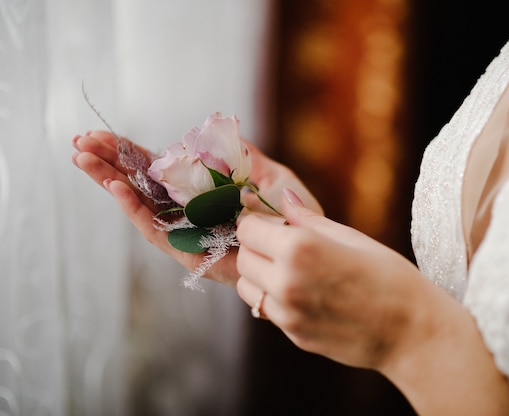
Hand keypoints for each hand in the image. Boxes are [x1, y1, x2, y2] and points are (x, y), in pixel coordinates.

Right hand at [72, 131, 322, 286]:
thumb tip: (221, 129)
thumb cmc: (292, 218)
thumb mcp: (272, 176)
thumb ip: (246, 156)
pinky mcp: (190, 253)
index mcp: (202, 191)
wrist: (306, 252)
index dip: (130, 152)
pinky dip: (137, 210)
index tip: (100, 134)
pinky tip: (117, 188)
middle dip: (110, 163)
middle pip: (141, 184)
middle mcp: (188, 211)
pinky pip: (160, 231)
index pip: (158, 169)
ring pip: (142, 205)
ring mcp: (187, 232)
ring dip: (112, 182)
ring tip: (83, 160)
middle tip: (79, 142)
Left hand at [236, 188, 421, 368]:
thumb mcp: (352, 237)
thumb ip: (308, 219)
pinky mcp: (293, 334)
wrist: (412, 332)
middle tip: (280, 245)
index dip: (257, 223)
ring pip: (246, 287)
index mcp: (301, 248)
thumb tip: (285, 198)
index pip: (248, 229)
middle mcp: (286, 281)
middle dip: (255, 247)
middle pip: (242, 258)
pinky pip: (266, 310)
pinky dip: (273, 298)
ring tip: (288, 270)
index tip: (270, 223)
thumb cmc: (390, 277)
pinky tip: (303, 292)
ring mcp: (287, 313)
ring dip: (258, 275)